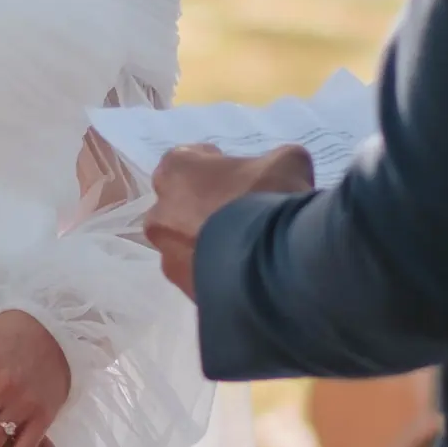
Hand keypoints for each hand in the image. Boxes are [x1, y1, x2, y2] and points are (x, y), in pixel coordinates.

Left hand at [145, 142, 314, 298]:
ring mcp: (167, 254)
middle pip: (177, 203)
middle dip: (200, 204)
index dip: (210, 164)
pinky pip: (196, 272)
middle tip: (236, 210)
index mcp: (175, 171)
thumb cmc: (271, 199)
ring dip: (203, 241)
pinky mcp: (181, 287)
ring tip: (239, 246)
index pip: (185, 159)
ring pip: (182, 243)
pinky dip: (212, 269)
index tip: (232, 174)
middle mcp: (160, 211)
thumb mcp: (287, 163)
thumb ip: (274, 161)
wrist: (273, 267)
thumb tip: (279, 172)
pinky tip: (240, 270)